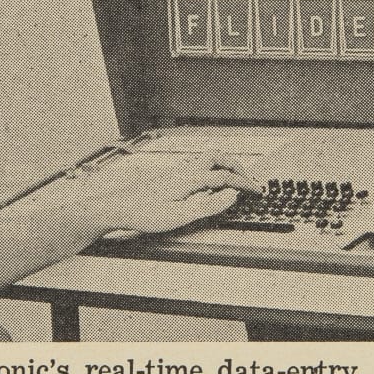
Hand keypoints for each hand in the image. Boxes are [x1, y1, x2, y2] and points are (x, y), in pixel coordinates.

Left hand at [74, 152, 264, 235]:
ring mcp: (176, 171)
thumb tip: (232, 194)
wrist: (116, 208)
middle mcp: (185, 169)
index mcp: (190, 178)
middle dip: (238, 167)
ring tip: (234, 179)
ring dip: (225, 165)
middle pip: (219, 158)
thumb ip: (208, 205)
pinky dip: (213, 169)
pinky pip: (199, 165)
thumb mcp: (180, 216)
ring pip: (208, 159)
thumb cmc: (144, 214)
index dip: (244, 184)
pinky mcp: (170, 175)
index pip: (226, 177)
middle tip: (249, 181)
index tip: (257, 192)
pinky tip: (209, 183)